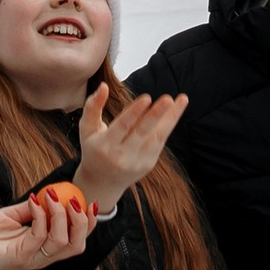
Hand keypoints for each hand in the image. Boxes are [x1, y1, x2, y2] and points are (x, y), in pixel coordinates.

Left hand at [0, 187, 96, 269]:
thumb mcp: (12, 216)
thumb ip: (31, 208)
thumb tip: (49, 193)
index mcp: (45, 248)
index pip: (77, 240)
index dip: (89, 223)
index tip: (90, 202)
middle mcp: (43, 257)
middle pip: (77, 245)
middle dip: (82, 222)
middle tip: (75, 201)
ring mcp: (33, 258)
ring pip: (62, 242)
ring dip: (61, 215)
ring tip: (52, 196)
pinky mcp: (20, 257)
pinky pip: (38, 235)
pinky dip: (40, 215)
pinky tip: (34, 201)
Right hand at [79, 85, 187, 211]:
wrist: (102, 183)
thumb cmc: (94, 149)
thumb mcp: (87, 129)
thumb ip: (92, 106)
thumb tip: (104, 86)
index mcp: (105, 146)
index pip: (122, 127)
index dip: (134, 112)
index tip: (147, 97)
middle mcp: (122, 156)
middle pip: (142, 133)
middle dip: (156, 115)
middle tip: (168, 99)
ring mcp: (137, 162)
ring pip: (156, 137)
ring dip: (170, 118)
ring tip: (181, 100)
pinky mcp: (148, 165)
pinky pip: (160, 142)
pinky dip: (168, 125)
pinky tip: (175, 110)